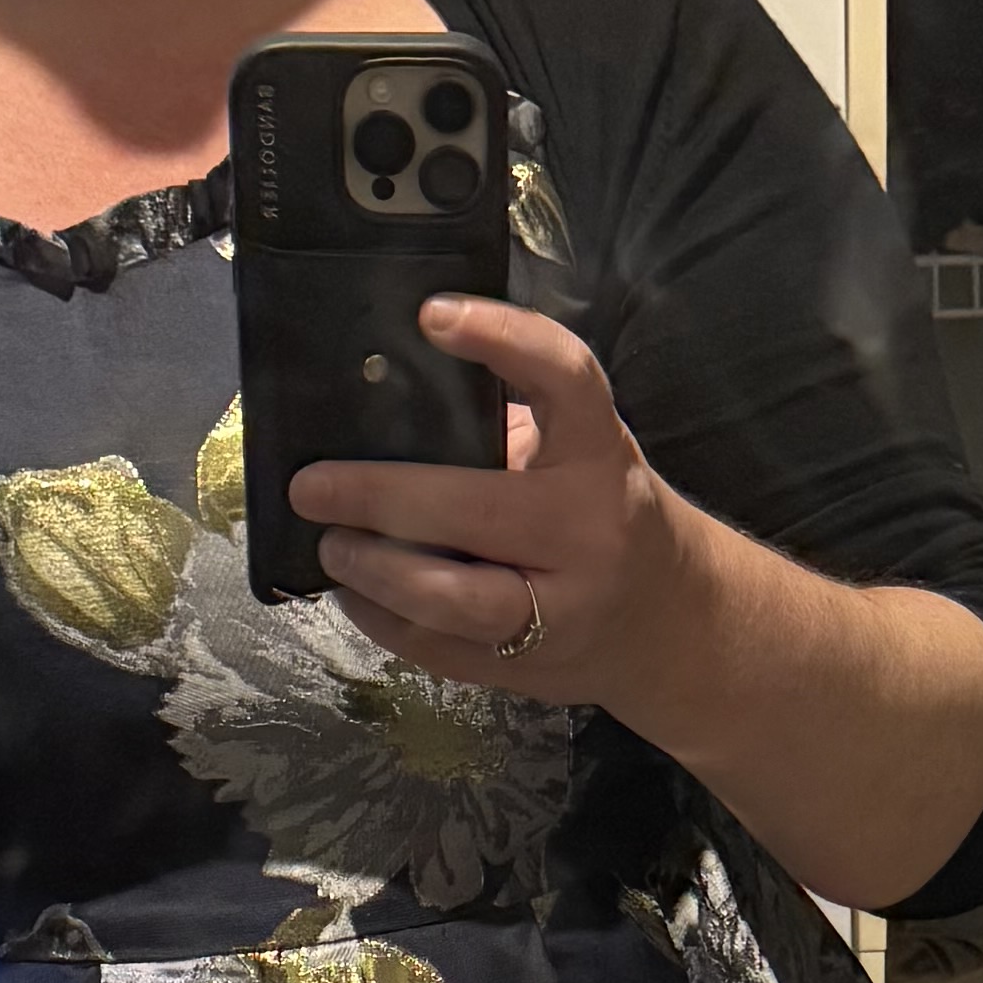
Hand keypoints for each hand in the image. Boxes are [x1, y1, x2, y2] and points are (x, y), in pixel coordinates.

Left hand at [285, 299, 714, 720]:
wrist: (671, 621)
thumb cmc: (602, 513)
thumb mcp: (581, 454)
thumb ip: (506, 427)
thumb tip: (379, 402)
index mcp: (600, 456)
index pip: (565, 380)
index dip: (503, 339)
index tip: (431, 316)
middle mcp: (589, 530)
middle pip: (476, 510)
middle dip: (380, 496)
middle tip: (312, 487)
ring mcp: (562, 609)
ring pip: (455, 599)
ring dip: (376, 572)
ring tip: (332, 547)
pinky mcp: (531, 667)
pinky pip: (441, 649)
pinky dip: (384, 620)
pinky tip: (355, 594)